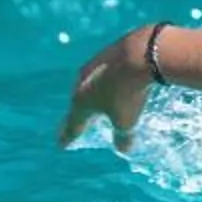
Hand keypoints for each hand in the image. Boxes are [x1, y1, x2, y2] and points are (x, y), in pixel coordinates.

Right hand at [57, 26, 158, 152]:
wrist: (139, 52)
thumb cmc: (129, 92)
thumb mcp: (128, 121)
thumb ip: (123, 137)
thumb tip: (123, 148)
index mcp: (81, 102)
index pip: (72, 125)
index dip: (68, 137)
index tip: (62, 144)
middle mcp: (81, 83)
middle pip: (79, 102)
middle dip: (80, 113)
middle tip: (79, 120)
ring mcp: (94, 65)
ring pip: (90, 84)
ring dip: (94, 94)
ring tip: (99, 100)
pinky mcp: (108, 53)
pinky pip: (105, 72)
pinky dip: (108, 79)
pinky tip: (116, 80)